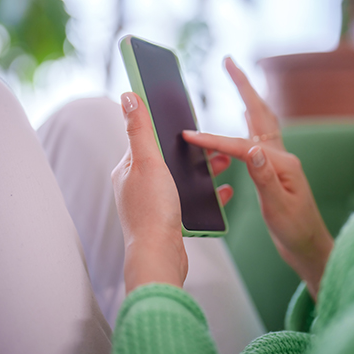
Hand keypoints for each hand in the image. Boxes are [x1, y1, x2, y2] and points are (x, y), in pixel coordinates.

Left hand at [111, 92, 234, 293]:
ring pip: (181, 178)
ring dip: (203, 170)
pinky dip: (206, 193)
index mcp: (128, 169)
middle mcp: (136, 185)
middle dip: (192, 150)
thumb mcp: (148, 162)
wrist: (160, 257)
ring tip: (225, 162)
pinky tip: (223, 191)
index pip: (145, 138)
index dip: (166, 126)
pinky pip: (189, 198)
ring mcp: (152, 203)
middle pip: (167, 158)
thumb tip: (128, 96)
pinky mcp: (167, 219)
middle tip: (216, 144)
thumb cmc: (152, 210)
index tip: (186, 118)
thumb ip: (140, 129)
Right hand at [182, 58, 332, 299]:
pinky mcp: (275, 169)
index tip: (190, 135)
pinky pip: (259, 136)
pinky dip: (250, 120)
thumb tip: (253, 149)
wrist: (310, 248)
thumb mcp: (279, 208)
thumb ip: (265, 178)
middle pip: (260, 113)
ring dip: (247, 97)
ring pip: (261, 121)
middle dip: (244, 86)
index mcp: (282, 165)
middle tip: (229, 62)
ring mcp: (279, 161)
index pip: (242, 147)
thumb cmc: (295, 232)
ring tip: (236, 78)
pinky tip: (244, 115)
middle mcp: (282, 157)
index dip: (215, 141)